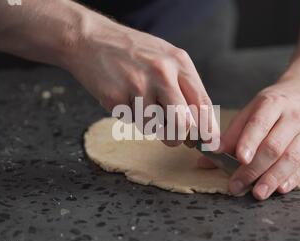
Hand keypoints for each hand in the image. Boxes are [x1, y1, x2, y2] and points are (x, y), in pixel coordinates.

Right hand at [62, 15, 218, 145]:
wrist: (90, 39)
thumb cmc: (131, 51)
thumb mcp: (165, 58)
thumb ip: (184, 86)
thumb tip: (199, 123)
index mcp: (179, 63)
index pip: (203, 104)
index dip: (208, 130)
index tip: (209, 144)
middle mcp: (162, 73)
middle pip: (183, 123)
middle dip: (179, 136)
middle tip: (172, 135)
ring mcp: (138, 85)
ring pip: (155, 128)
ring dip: (150, 125)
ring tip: (139, 103)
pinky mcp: (116, 97)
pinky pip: (132, 122)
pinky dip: (130, 116)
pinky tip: (124, 97)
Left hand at [198, 77, 299, 199]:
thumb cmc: (273, 107)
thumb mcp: (250, 111)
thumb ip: (230, 134)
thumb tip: (207, 155)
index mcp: (273, 103)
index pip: (260, 124)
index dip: (249, 142)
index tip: (239, 158)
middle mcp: (294, 116)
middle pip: (274, 146)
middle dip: (254, 169)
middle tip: (237, 185)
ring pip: (291, 158)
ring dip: (273, 178)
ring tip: (258, 193)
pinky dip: (294, 179)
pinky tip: (281, 189)